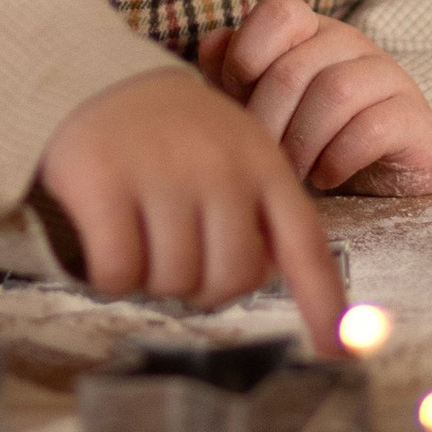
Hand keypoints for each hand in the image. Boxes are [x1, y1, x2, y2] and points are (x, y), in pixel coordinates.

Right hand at [36, 69, 346, 350]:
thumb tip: (271, 280)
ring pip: (174, 281)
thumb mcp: (232, 155)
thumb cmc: (169, 134)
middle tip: (176, 255)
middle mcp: (220, 168)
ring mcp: (162, 174)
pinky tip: (103, 240)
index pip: (306, 246)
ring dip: (152, 278)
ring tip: (138, 233)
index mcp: (262, 164)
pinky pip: (119, 272)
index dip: (324, 305)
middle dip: (202, 286)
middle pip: (231, 280)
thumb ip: (258, 213)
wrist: (92, 78)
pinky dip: (109, 274)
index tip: (338, 353)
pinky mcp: (103, 183)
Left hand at [196, 0, 431, 201]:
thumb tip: (214, 43)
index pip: (279, 11)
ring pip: (334, 93)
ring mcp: (388, 77)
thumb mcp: (262, 108)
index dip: (247, 55)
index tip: (237, 100)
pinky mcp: (416, 119)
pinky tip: (327, 176)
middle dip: (268, 121)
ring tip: (295, 172)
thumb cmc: (309, 142)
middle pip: (295, 67)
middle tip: (265, 156)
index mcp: (310, 32)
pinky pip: (371, 128)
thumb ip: (232, 74)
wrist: (376, 186)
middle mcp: (351, 44)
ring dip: (302, 143)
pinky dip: (337, 160)